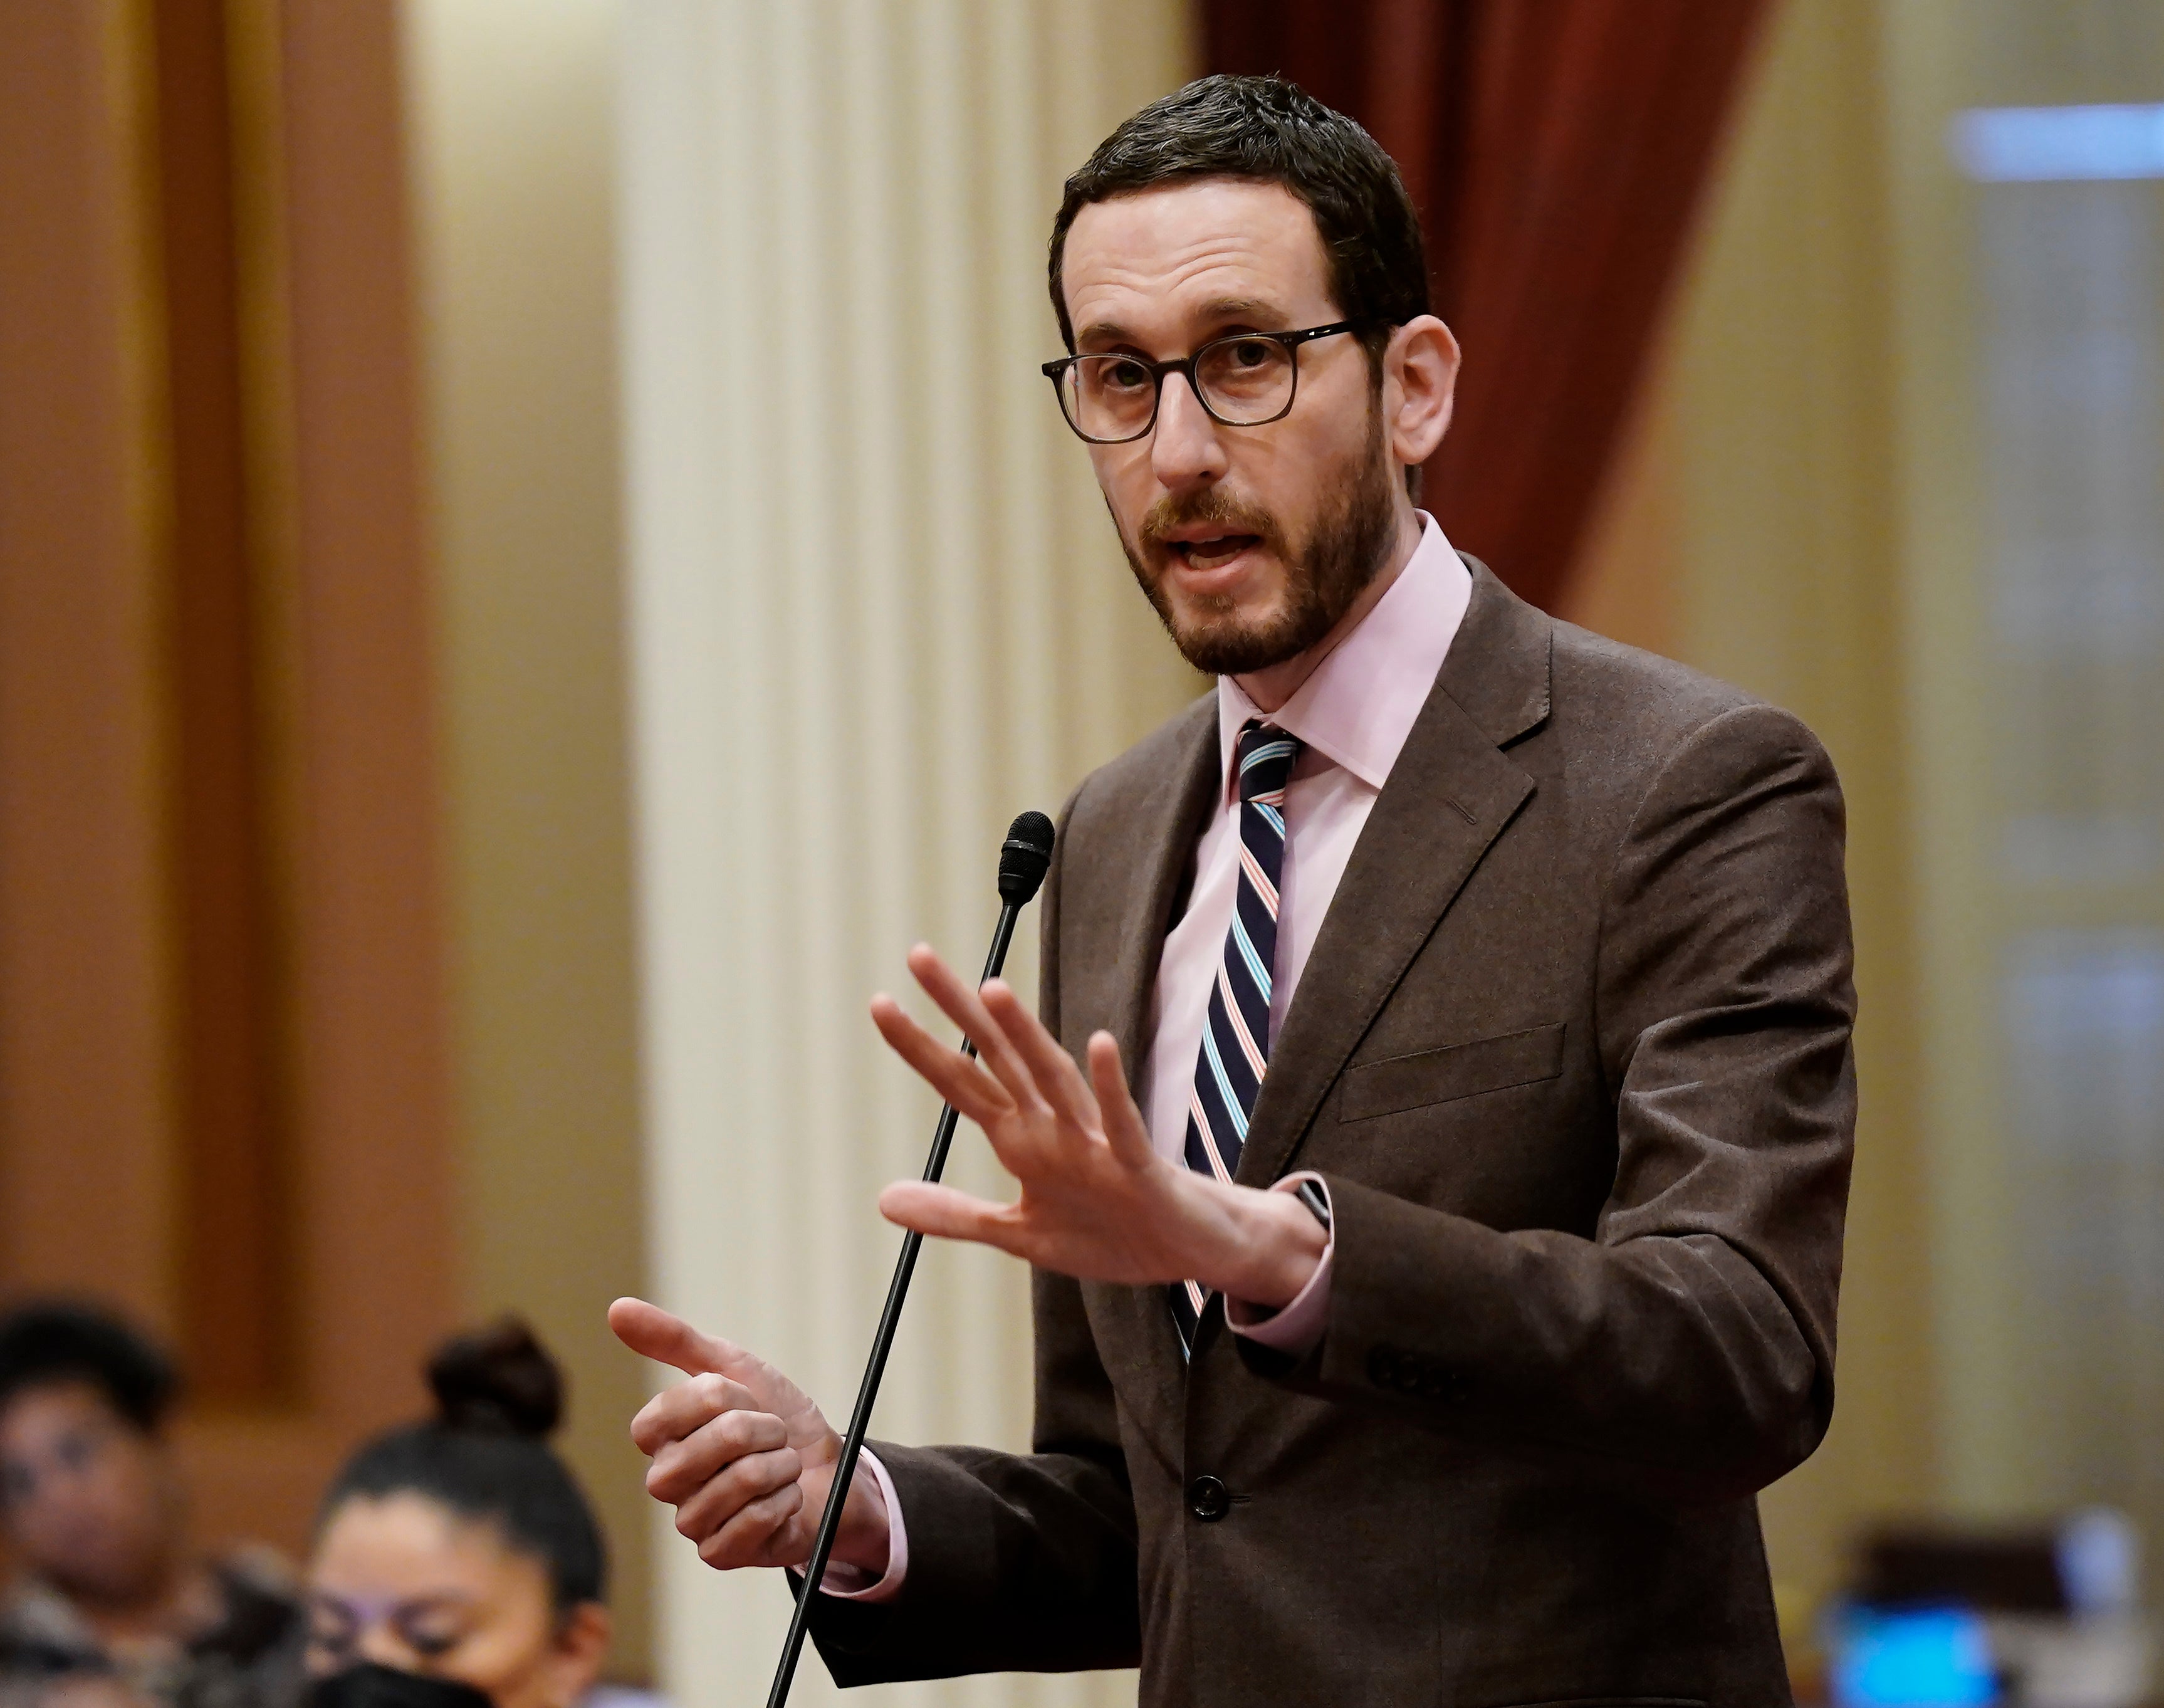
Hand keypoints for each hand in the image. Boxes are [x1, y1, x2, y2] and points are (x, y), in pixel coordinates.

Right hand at [608, 1298, 888, 1576]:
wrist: (828, 1467)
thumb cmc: (776, 1417)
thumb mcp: (733, 1366)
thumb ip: (674, 1340)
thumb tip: (617, 1309)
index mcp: (660, 1437)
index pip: (661, 1415)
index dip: (716, 1401)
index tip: (744, 1397)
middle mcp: (666, 1480)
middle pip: (705, 1448)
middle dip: (759, 1430)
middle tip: (774, 1432)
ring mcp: (691, 1521)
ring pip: (736, 1484)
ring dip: (778, 1466)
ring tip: (783, 1465)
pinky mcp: (719, 1554)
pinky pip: (750, 1523)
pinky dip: (783, 1502)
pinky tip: (785, 1500)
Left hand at [868, 945, 1325, 1304]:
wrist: (1186, 1253)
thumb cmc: (1109, 1232)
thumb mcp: (1019, 1233)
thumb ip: (954, 1214)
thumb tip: (882, 1199)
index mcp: (1023, 1140)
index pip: (962, 1083)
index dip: (921, 1047)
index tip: (880, 1003)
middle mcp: (1055, 1126)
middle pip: (1000, 1058)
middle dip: (961, 1011)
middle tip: (919, 956)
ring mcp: (1097, 1142)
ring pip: (1054, 1078)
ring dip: (1025, 1035)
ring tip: (993, 991)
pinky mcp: (1139, 1167)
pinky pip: (1123, 1124)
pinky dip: (1111, 1087)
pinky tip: (1099, 1046)